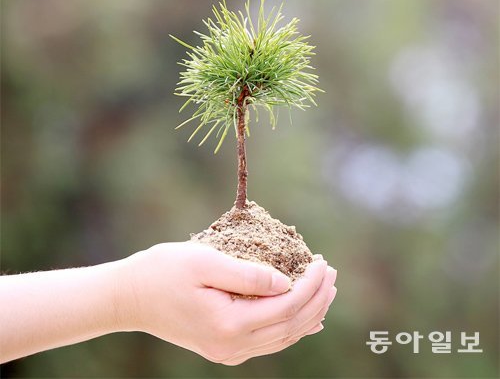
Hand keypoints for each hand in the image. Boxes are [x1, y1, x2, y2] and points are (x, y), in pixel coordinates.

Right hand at [121, 242, 336, 364]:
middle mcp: (232, 345)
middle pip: (290, 325)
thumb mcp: (204, 262)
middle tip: (331, 272)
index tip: (322, 261)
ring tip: (325, 290)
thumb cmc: (163, 272)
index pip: (286, 306)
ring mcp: (228, 350)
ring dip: (308, 312)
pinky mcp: (223, 347)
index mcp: (229, 323)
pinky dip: (291, 328)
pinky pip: (268, 341)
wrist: (130, 297)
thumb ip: (247, 274)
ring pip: (283, 337)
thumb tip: (285, 283)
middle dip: (316, 298)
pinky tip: (305, 319)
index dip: (310, 284)